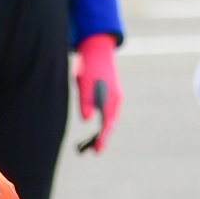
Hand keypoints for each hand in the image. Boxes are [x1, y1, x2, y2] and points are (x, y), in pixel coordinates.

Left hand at [74, 33, 120, 152]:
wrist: (97, 48)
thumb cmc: (89, 65)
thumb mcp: (84, 82)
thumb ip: (86, 101)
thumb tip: (87, 120)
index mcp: (111, 97)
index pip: (107, 123)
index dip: (102, 138)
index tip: (97, 150)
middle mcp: (115, 98)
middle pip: (111, 123)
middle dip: (103, 137)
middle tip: (94, 151)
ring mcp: (114, 95)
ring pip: (110, 118)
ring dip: (103, 131)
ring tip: (94, 143)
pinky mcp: (110, 92)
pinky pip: (108, 111)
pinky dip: (104, 122)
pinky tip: (97, 126)